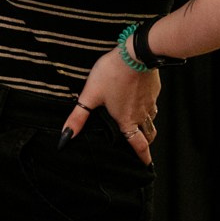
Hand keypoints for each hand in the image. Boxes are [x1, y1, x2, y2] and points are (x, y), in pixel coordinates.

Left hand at [61, 49, 159, 163]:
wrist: (136, 53)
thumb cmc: (112, 73)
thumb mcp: (90, 94)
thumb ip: (78, 117)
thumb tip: (65, 138)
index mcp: (126, 121)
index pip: (139, 146)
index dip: (143, 158)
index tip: (146, 166)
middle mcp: (141, 114)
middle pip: (149, 135)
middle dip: (146, 142)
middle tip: (142, 145)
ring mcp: (150, 102)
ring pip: (152, 119)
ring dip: (147, 124)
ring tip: (140, 123)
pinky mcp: (154, 89)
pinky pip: (153, 103)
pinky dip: (148, 106)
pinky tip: (140, 98)